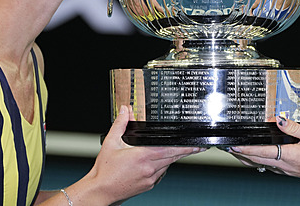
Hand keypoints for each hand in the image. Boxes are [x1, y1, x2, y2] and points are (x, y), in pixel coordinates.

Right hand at [89, 106, 203, 204]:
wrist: (101, 190)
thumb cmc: (105, 170)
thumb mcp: (111, 142)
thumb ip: (120, 124)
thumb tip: (125, 110)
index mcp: (142, 156)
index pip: (170, 150)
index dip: (185, 147)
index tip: (196, 144)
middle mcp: (149, 169)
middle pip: (173, 157)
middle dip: (186, 151)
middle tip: (198, 147)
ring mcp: (150, 179)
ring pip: (167, 165)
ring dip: (172, 158)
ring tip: (177, 150)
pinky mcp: (149, 185)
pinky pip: (161, 173)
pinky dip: (162, 166)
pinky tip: (157, 162)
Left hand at [228, 116, 299, 191]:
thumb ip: (294, 127)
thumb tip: (279, 119)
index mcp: (287, 155)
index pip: (260, 152)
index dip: (245, 149)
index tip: (233, 146)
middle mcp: (283, 164)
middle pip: (255, 160)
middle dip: (240, 154)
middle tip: (228, 148)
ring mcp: (284, 169)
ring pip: (260, 164)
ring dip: (246, 158)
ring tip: (236, 152)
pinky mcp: (287, 170)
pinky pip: (268, 165)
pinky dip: (257, 161)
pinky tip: (255, 158)